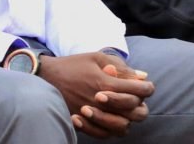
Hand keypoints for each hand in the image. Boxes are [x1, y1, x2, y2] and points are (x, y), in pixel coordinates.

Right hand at [38, 52, 154, 138]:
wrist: (45, 77)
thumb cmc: (72, 65)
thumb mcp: (96, 58)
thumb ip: (120, 67)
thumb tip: (142, 76)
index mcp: (107, 82)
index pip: (141, 90)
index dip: (148, 88)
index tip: (145, 86)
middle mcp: (102, 101)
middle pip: (137, 112)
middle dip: (138, 104)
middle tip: (131, 97)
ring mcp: (93, 114)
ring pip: (123, 127)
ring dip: (125, 119)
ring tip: (119, 110)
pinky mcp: (84, 122)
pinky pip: (104, 135)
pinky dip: (109, 129)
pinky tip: (106, 119)